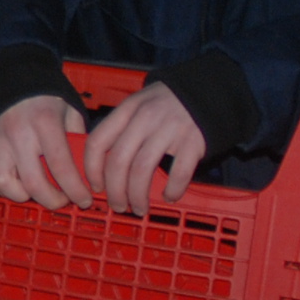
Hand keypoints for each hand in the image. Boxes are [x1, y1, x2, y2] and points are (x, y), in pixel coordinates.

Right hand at [0, 95, 91, 207]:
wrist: (10, 76)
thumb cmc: (45, 96)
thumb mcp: (69, 110)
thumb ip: (78, 139)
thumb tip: (87, 170)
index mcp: (44, 123)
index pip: (61, 167)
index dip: (75, 190)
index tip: (84, 200)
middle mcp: (18, 134)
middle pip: (33, 183)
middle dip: (52, 200)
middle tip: (63, 201)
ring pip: (4, 183)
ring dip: (24, 195)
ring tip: (37, 192)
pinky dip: (4, 187)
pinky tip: (19, 185)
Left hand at [80, 83, 204, 216]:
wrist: (208, 91)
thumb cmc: (167, 104)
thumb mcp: (139, 105)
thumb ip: (121, 128)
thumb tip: (101, 166)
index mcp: (127, 110)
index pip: (97, 142)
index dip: (91, 169)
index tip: (95, 187)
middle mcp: (145, 119)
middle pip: (118, 162)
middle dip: (114, 191)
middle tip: (118, 206)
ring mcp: (169, 129)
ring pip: (142, 170)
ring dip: (138, 196)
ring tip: (139, 208)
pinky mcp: (193, 141)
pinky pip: (178, 173)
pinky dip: (172, 190)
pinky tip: (170, 196)